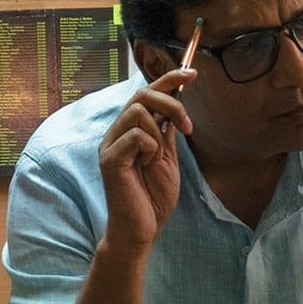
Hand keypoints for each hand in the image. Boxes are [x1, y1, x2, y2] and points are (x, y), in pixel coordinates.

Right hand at [98, 69, 195, 251]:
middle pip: (141, 94)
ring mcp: (110, 144)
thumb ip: (165, 132)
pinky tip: (147, 164)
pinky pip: (136, 135)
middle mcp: (116, 133)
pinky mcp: (110, 159)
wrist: (142, 230)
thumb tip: (174, 106)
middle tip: (188, 126)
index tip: (192, 72)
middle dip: (171, 102)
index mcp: (129, 131)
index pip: (146, 93)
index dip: (169, 78)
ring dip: (158, 132)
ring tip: (158, 157)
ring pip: (138, 111)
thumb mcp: (166, 158)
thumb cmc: (152, 198)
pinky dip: (150, 147)